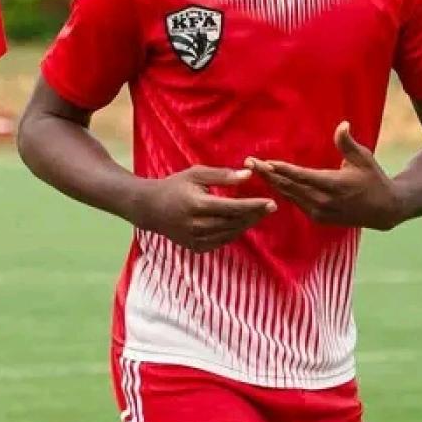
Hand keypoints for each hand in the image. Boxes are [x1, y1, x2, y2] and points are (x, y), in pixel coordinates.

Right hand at [129, 165, 275, 253]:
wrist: (150, 208)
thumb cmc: (175, 186)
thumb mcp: (196, 174)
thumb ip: (222, 175)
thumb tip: (248, 175)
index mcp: (197, 205)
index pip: (233, 207)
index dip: (254, 206)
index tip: (271, 202)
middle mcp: (197, 226)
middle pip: (234, 222)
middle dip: (254, 215)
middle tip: (270, 207)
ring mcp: (195, 239)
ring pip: (230, 234)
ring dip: (246, 224)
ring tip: (258, 214)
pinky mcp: (195, 247)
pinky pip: (221, 241)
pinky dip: (233, 232)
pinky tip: (240, 223)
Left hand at [247, 122, 404, 230]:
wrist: (384, 211)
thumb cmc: (374, 179)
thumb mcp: (364, 158)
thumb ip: (348, 143)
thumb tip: (342, 124)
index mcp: (335, 186)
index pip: (303, 177)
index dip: (284, 170)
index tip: (266, 162)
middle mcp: (324, 201)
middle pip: (290, 186)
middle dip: (268, 174)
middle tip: (249, 162)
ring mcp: (320, 212)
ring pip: (289, 195)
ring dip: (271, 182)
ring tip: (253, 169)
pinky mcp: (318, 218)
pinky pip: (295, 202)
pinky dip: (282, 191)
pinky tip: (269, 181)